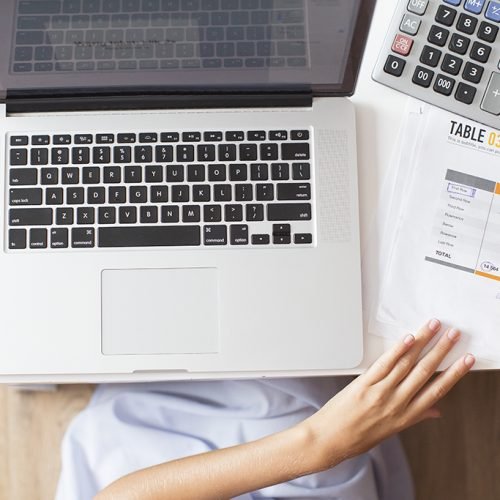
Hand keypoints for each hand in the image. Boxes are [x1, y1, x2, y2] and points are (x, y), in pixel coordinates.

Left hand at [302, 319, 474, 470]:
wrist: (329, 440)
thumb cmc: (358, 436)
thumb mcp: (391, 430)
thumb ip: (415, 416)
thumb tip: (435, 411)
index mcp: (406, 416)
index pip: (437, 390)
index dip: (454, 374)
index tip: (466, 361)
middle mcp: (397, 403)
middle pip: (425, 371)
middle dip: (442, 350)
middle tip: (454, 335)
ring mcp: (381, 392)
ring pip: (407, 363)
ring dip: (423, 342)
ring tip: (434, 327)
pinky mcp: (364, 384)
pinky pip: (384, 364)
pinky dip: (398, 350)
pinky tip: (408, 338)